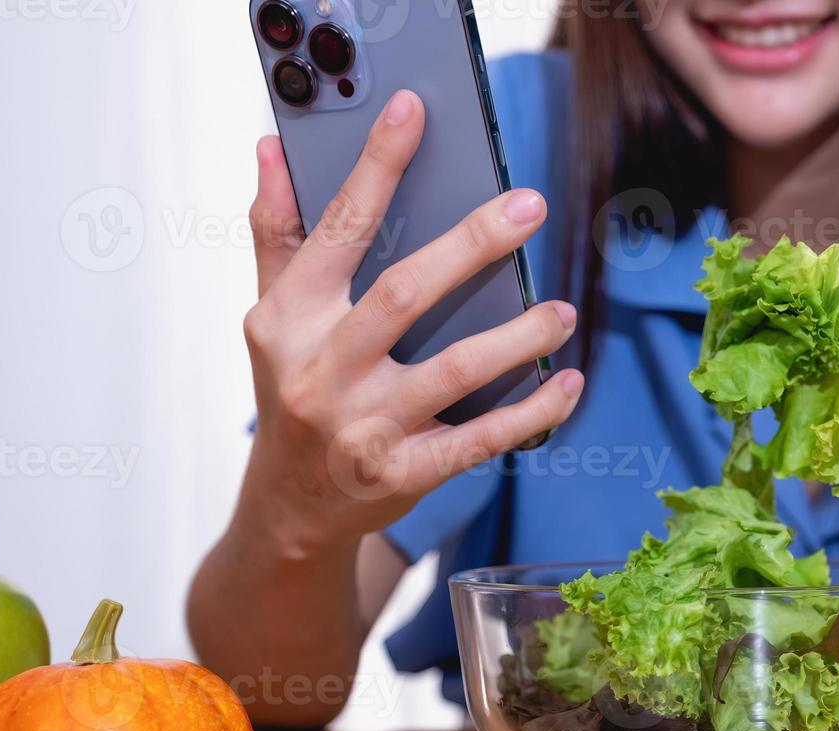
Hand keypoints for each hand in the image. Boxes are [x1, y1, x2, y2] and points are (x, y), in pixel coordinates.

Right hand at [237, 91, 583, 558]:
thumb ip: (276, 237)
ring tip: (561, 311)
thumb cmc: (290, 396)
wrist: (287, 510)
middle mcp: (324, 370)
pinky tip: (568, 384)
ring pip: (454, 371)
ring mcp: (365, 427)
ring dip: (517, 337)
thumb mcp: (271, 318)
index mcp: (291, 319)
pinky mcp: (404, 474)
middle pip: (404, 294)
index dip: (375, 168)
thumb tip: (270, 151)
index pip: (337, 230)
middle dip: (470, 244)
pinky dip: (532, 413)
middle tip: (529, 205)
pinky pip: (481, 441)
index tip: (414, 112)